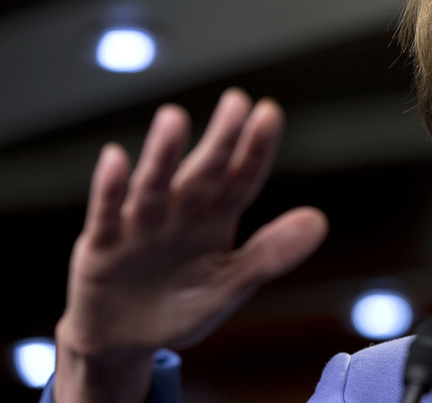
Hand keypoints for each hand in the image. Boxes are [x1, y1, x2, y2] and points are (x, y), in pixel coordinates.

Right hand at [54, 89, 328, 402]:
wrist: (124, 341)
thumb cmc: (180, 306)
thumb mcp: (231, 284)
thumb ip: (271, 254)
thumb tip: (319, 221)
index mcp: (214, 221)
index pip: (241, 180)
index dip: (255, 150)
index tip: (269, 113)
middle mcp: (179, 214)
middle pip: (203, 174)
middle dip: (220, 141)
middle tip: (235, 100)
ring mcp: (140, 227)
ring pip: (154, 186)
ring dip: (163, 154)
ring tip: (174, 118)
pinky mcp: (102, 247)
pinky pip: (106, 215)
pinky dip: (110, 189)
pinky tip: (116, 158)